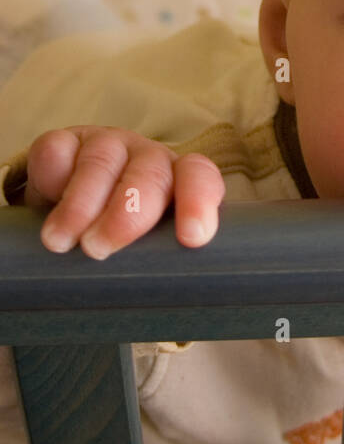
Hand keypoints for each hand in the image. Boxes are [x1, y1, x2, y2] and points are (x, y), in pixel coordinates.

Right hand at [25, 125, 224, 259]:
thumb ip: (159, 262)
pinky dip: (51, 176)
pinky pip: (58, 151)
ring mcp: (106, 145)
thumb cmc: (118, 236)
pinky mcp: (64, 142)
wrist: (67, 206)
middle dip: (126, 215)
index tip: (192, 237)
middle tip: (98, 249)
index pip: (199, 178)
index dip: (198, 202)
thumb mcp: (144, 250)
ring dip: (80, 205)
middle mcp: (147, 158)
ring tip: (60, 242)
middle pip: (149, 175)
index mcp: (178, 181)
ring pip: (101, 162)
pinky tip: (44, 202)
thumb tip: (161, 301)